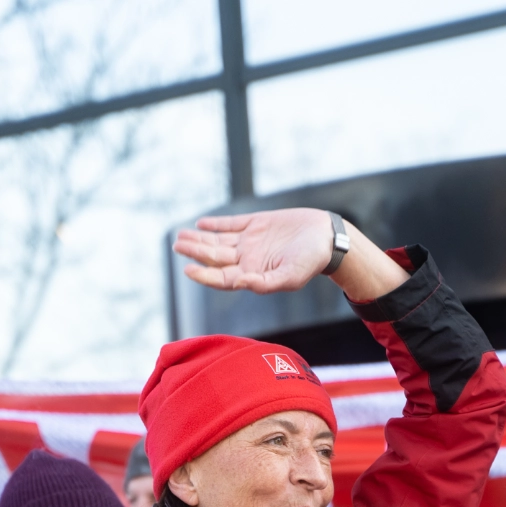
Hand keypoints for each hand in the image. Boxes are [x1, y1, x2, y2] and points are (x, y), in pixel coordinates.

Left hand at [174, 209, 406, 303]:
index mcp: (253, 275)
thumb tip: (240, 282)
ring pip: (218, 241)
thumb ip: (265, 283)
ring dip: (200, 239)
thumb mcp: (290, 276)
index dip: (203, 276)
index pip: (221, 279)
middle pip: (215, 258)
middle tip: (177, 245)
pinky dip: (216, 224)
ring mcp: (250, 242)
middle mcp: (248, 260)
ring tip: (181, 235)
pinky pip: (231, 224)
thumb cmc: (312, 261)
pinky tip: (202, 223)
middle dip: (195, 252)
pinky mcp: (257, 224)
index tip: (187, 270)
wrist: (327, 237)